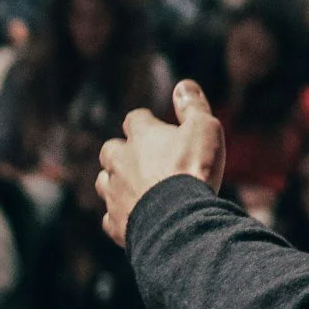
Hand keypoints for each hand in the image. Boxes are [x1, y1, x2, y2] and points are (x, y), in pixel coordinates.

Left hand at [97, 80, 226, 244]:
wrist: (179, 220)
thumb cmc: (194, 169)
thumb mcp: (204, 129)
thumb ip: (193, 106)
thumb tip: (183, 85)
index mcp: (141, 136)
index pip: (135, 119)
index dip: (144, 121)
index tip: (154, 125)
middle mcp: (121, 161)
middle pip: (110, 150)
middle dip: (121, 152)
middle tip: (139, 158)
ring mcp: (115, 193)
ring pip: (104, 182)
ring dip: (115, 182)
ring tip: (132, 186)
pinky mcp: (116, 223)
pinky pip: (110, 218)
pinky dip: (119, 216)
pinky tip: (132, 217)